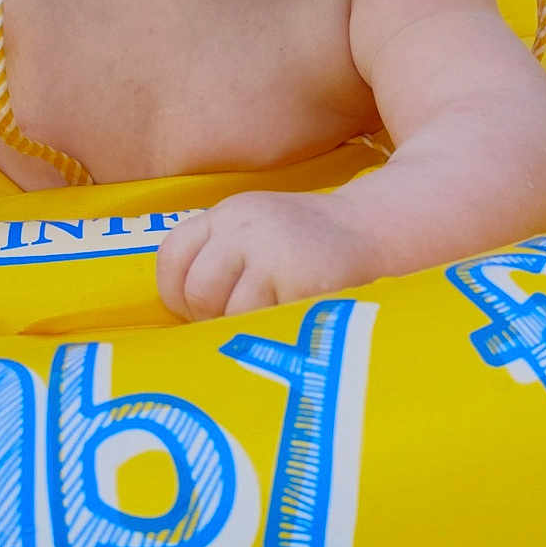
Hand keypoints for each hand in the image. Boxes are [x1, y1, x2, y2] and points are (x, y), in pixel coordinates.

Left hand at [156, 190, 375, 320]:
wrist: (372, 229)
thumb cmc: (305, 243)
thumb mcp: (256, 230)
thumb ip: (219, 257)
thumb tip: (181, 314)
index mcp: (227, 214)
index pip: (172, 255)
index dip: (176, 293)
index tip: (195, 309)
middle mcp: (245, 227)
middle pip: (199, 290)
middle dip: (211, 318)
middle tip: (235, 323)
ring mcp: (274, 253)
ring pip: (232, 314)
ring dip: (245, 329)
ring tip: (267, 323)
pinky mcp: (303, 282)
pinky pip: (269, 325)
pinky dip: (276, 332)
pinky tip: (291, 322)